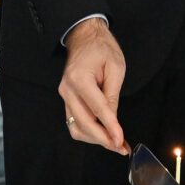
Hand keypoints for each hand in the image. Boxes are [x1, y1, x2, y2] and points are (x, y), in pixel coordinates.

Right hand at [58, 17, 126, 153]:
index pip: (97, 109)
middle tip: (121, 147)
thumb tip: (113, 120)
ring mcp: (64, 96)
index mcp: (80, 79)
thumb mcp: (115, 67)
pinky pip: (75, 122)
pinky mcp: (67, 100)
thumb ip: (112, 94)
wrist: (84, 37)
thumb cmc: (101, 48)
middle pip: (83, 123)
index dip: (110, 127)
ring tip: (115, 143)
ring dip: (95, 139)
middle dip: (103, 139)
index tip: (120, 141)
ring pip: (76, 127)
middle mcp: (67, 90)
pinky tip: (104, 135)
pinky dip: (90, 132)